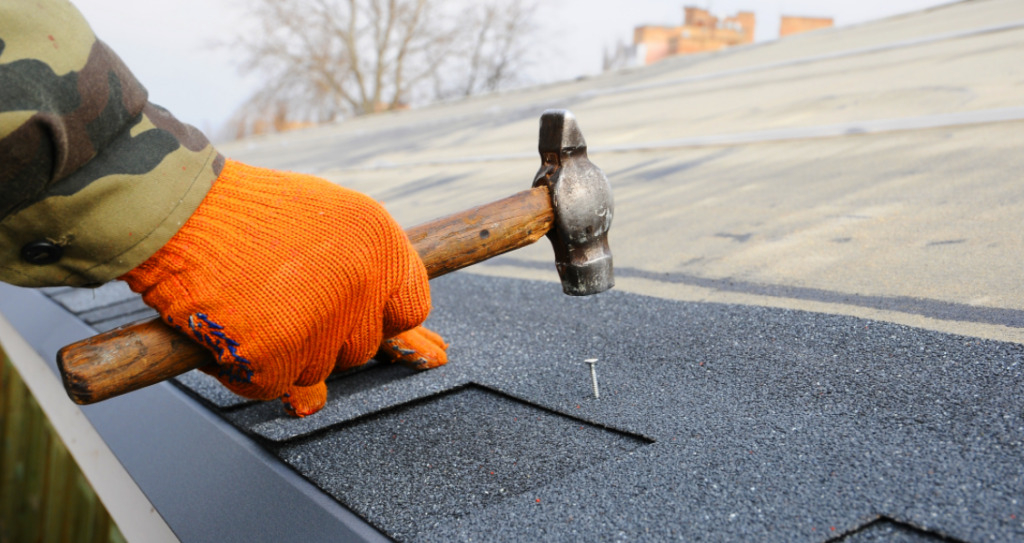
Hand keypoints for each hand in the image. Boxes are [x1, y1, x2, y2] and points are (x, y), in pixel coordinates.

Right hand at [120, 159, 447, 415]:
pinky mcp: (274, 353)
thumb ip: (369, 282)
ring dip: (283, 353)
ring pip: (317, 372)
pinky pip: (271, 386)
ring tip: (249, 305)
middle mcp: (361, 282)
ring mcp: (319, 321)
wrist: (177, 208)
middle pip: (360, 348)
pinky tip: (228, 330)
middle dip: (324, 336)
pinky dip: (244, 370)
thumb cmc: (248, 214)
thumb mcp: (328, 223)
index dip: (376, 316)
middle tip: (279, 300)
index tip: (346, 310)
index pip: (409, 309)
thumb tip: (417, 353)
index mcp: (381, 244)